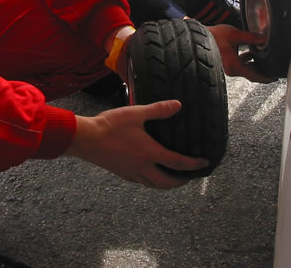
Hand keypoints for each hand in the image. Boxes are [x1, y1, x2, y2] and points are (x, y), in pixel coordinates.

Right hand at [65, 100, 208, 187]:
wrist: (85, 139)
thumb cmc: (109, 126)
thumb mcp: (136, 113)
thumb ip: (158, 110)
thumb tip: (177, 105)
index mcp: (150, 153)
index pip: (178, 163)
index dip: (194, 164)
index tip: (205, 163)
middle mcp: (142, 167)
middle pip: (167, 182)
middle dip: (181, 182)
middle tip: (190, 177)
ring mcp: (131, 173)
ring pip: (153, 185)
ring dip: (166, 184)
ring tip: (172, 178)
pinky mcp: (121, 173)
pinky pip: (141, 182)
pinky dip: (150, 181)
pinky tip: (148, 173)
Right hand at [207, 24, 276, 83]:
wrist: (197, 37)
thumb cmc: (212, 36)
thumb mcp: (235, 34)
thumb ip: (251, 37)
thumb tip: (263, 38)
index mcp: (234, 66)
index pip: (254, 76)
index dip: (266, 78)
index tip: (273, 78)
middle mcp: (231, 70)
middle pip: (251, 74)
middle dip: (261, 70)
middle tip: (270, 67)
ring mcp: (227, 68)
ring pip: (245, 69)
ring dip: (253, 64)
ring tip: (261, 56)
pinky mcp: (225, 63)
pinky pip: (239, 65)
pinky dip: (246, 61)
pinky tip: (249, 53)